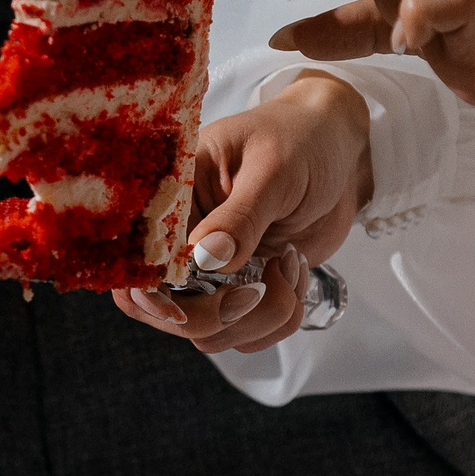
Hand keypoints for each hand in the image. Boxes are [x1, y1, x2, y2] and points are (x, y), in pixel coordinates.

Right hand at [113, 73, 371, 353]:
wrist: (339, 154)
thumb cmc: (300, 141)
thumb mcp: (273, 169)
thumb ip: (240, 215)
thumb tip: (205, 257)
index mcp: (171, 199)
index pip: (135, 259)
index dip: (149, 293)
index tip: (185, 303)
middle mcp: (183, 241)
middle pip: (168, 312)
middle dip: (220, 314)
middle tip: (263, 288)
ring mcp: (213, 272)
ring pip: (212, 333)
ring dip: (261, 316)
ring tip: (291, 265)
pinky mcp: (244, 289)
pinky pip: (248, 334)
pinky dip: (280, 319)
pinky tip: (295, 274)